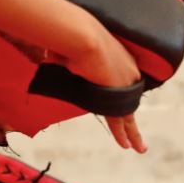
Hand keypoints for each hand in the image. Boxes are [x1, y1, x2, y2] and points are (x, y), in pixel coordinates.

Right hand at [61, 20, 146, 153]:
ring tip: (139, 147)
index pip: (122, 79)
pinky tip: (128, 146)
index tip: (116, 95)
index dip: (119, 91)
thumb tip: (44, 55)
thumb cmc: (73, 35)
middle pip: (129, 98)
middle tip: (138, 130)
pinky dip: (126, 135)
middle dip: (130, 113)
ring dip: (133, 132)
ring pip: (130, 114)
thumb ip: (62, 55)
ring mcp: (126, 86)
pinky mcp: (118, 99)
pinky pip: (122, 121)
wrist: (83, 37)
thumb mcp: (70, 47)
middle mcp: (128, 71)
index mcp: (120, 57)